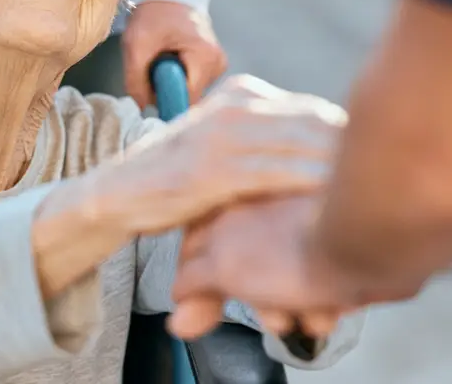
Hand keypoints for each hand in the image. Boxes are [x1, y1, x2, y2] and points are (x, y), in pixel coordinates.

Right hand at [85, 75, 344, 238]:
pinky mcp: (213, 170)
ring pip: (298, 148)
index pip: (307, 108)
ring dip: (334, 168)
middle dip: (344, 149)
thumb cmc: (176, 171)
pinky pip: (274, 176)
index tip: (358, 155)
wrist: (121, 191)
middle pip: (310, 123)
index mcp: (236, 93)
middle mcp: (232, 106)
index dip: (340, 134)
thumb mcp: (219, 138)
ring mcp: (222, 136)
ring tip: (356, 189)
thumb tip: (315, 142)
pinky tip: (324, 201)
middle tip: (364, 174)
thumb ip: (260, 132)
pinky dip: (304, 186)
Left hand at [122, 0, 226, 107]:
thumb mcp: (136, 45)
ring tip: (160, 61)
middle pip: (189, 97)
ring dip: (170, 83)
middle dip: (167, 89)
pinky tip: (170, 61)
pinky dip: (177, 77)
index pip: (187, 99)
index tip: (150, 90)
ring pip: (190, 91)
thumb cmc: (154, 15)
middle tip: (152, 69)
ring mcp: (218, 65)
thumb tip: (142, 108)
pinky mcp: (213, 65)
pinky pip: (192, 83)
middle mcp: (218, 64)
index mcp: (206, 58)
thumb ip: (135, 80)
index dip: (166, 100)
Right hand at [169, 195, 364, 339]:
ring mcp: (294, 235)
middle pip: (238, 274)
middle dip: (253, 301)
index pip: (195, 250)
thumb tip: (175, 318)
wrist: (358, 242)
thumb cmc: (286, 249)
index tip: (197, 305)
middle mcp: (256, 220)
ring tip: (304, 313)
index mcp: (225, 215)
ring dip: (292, 308)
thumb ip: (195, 287)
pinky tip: (329, 307)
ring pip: (279, 287)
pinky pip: (315, 289)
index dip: (196, 281)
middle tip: (270, 315)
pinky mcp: (328, 252)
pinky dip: (322, 304)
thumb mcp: (222, 269)